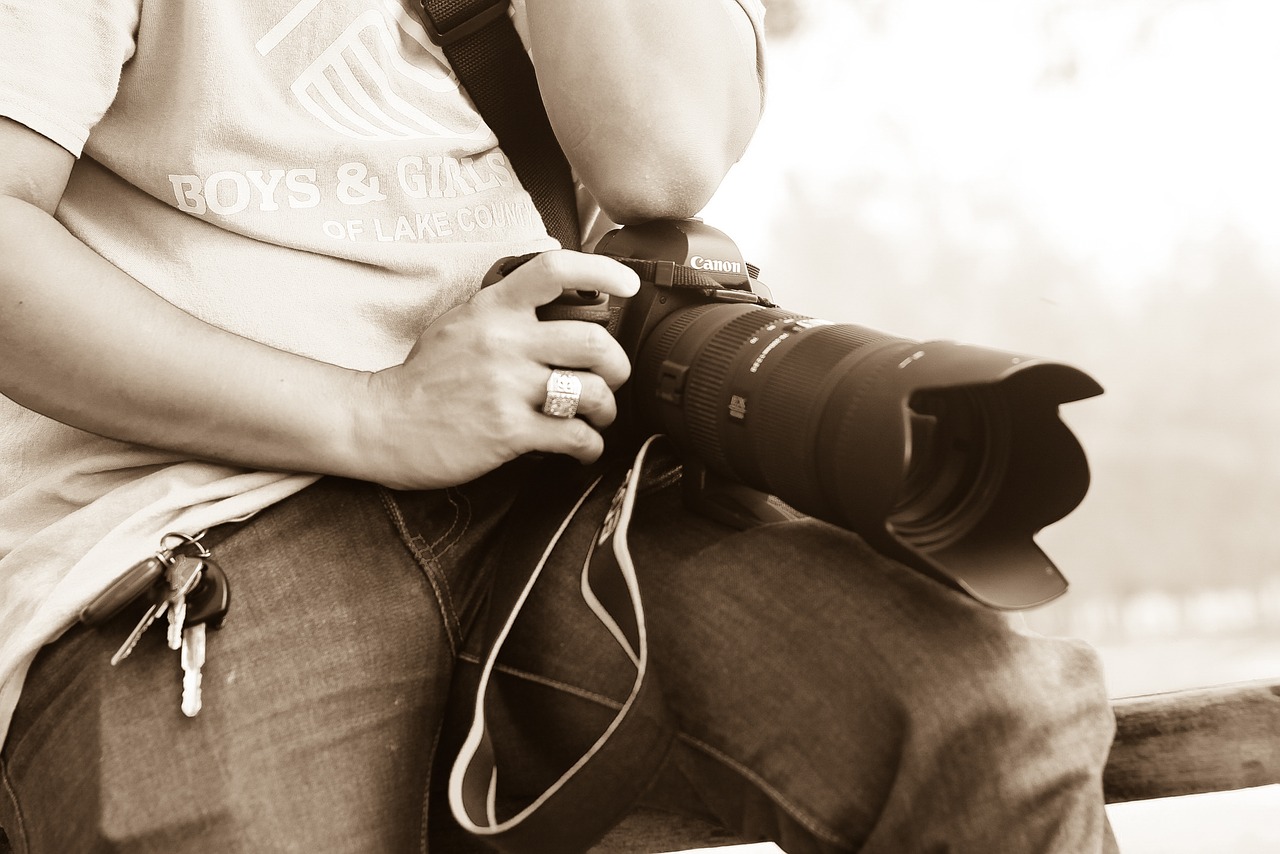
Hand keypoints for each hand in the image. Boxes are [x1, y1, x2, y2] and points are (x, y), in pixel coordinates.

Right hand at [357, 250, 639, 489]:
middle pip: (594, 343)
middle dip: (617, 366)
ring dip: (607, 409)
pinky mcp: (508, 431)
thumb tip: (551, 299)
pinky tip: (584, 449)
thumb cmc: (424, 377)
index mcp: (494, 309)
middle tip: (613, 378)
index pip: (555, 270)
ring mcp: (507, 387)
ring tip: (598, 416)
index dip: (602, 272)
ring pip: (591, 392)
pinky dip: (590, 446)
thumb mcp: (459, 323)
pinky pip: (573, 436)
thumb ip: (503, 310)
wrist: (381, 422)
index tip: (628, 284)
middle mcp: (504, 342)